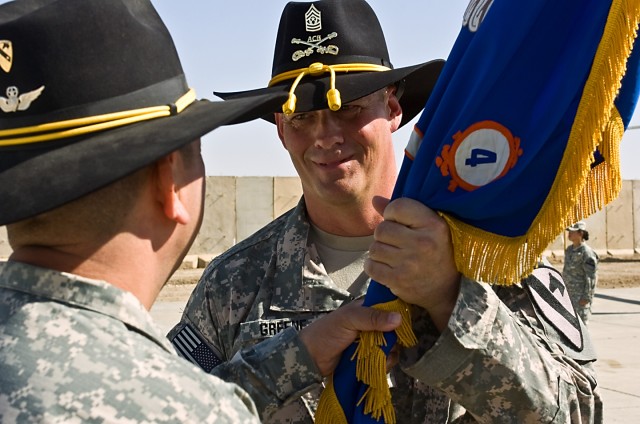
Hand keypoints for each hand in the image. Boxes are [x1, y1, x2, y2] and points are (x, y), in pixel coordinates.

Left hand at [298, 299, 401, 375]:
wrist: (311, 358)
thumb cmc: (327, 332)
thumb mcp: (349, 319)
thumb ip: (372, 318)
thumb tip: (399, 318)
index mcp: (367, 308)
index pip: (390, 307)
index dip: (399, 313)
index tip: (404, 323)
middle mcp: (372, 324)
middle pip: (395, 329)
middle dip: (395, 337)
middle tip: (389, 343)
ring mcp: (372, 341)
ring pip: (393, 345)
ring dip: (390, 351)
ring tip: (381, 355)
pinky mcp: (370, 358)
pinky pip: (386, 359)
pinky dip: (386, 362)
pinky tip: (380, 363)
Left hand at [365, 197, 460, 330]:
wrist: (445, 290)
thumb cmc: (436, 252)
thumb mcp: (429, 227)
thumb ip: (403, 211)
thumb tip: (375, 199)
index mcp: (433, 224)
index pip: (397, 207)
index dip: (392, 213)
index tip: (397, 222)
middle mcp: (422, 243)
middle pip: (381, 229)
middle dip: (384, 235)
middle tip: (394, 241)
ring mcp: (410, 263)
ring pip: (374, 248)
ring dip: (378, 251)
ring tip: (391, 255)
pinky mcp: (399, 280)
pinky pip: (371, 267)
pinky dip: (373, 266)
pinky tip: (384, 266)